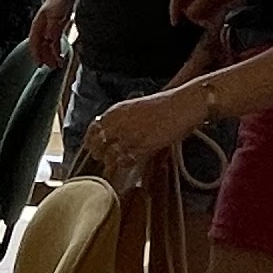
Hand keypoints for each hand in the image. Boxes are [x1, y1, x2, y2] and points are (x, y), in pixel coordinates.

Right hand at [28, 0, 67, 68]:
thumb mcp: (55, 14)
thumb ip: (52, 28)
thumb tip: (49, 40)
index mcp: (39, 22)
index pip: (34, 41)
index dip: (35, 53)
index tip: (39, 63)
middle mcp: (43, 25)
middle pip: (41, 44)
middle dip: (45, 56)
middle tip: (51, 66)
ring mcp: (51, 25)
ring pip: (48, 43)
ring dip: (51, 54)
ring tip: (58, 63)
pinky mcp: (59, 25)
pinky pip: (56, 40)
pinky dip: (58, 48)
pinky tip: (61, 53)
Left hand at [79, 85, 201, 181]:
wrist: (182, 105)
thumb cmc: (163, 106)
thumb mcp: (135, 108)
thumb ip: (121, 120)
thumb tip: (111, 135)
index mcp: (115, 111)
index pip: (93, 130)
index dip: (91, 142)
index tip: (92, 149)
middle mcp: (118, 123)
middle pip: (98, 145)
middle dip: (99, 154)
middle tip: (102, 160)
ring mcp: (129, 135)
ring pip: (110, 156)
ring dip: (111, 162)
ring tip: (114, 166)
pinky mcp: (142, 146)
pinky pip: (126, 161)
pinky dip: (125, 165)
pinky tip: (129, 164)